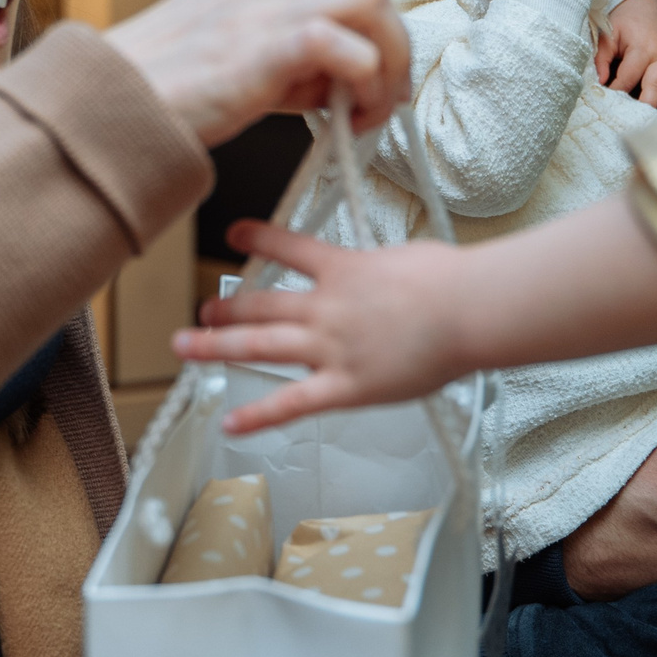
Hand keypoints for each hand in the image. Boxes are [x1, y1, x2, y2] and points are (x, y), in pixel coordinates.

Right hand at [103, 0, 409, 144]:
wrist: (102, 108)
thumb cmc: (156, 95)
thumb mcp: (229, 60)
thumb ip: (283, 62)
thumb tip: (336, 87)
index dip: (368, 36)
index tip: (364, 86)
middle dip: (392, 45)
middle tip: (383, 99)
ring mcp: (265, 6)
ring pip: (372, 2)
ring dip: (388, 59)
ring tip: (369, 110)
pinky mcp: (267, 44)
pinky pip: (349, 46)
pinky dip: (365, 83)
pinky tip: (350, 120)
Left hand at [175, 220, 473, 431]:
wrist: (468, 308)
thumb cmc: (452, 281)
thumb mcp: (409, 258)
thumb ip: (385, 269)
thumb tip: (389, 273)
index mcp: (343, 269)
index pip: (289, 247)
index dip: (257, 237)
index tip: (234, 232)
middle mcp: (326, 308)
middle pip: (261, 305)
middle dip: (226, 309)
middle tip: (202, 311)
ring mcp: (330, 347)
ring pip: (261, 345)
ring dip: (218, 345)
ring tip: (188, 346)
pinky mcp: (346, 385)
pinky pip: (293, 403)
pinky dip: (258, 415)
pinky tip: (230, 424)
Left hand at [596, 0, 656, 111]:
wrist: (646, 3)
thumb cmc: (625, 20)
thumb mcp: (609, 33)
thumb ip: (601, 56)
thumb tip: (600, 81)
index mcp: (642, 48)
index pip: (627, 78)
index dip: (615, 93)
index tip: (604, 107)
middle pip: (653, 86)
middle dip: (644, 106)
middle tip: (634, 127)